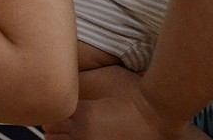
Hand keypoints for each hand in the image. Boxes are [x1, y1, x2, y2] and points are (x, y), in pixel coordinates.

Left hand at [43, 67, 205, 139]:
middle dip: (55, 125)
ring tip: (73, 128)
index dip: (54, 110)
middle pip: (52, 136)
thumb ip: (85, 80)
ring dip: (63, 137)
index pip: (52, 118)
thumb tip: (70, 80)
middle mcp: (84, 136)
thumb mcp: (108, 78)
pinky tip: (85, 135)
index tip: (60, 105)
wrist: (160, 113)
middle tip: (64, 116)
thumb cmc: (136, 93)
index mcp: (84, 115)